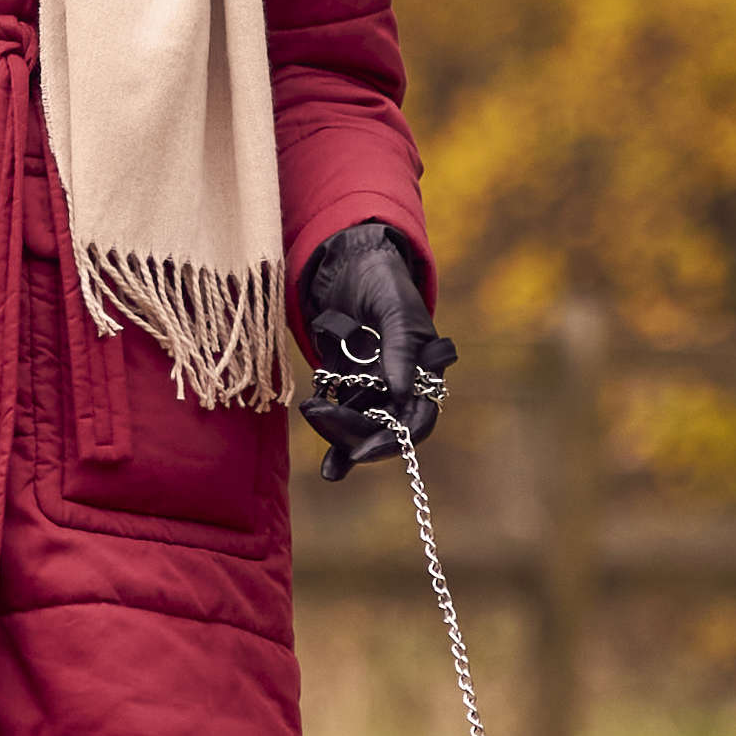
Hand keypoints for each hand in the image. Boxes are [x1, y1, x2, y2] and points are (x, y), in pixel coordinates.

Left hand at [292, 220, 451, 479]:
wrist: (350, 264)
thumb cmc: (382, 281)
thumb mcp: (394, 308)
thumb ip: (400, 347)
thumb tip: (401, 391)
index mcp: (424, 373)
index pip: (416, 420)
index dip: (394, 440)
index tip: (362, 452)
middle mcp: (402, 389)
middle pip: (384, 429)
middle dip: (354, 432)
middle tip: (320, 415)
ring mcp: (374, 392)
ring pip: (361, 430)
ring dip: (337, 433)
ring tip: (311, 410)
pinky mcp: (347, 389)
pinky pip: (343, 423)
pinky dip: (336, 445)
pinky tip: (330, 471)